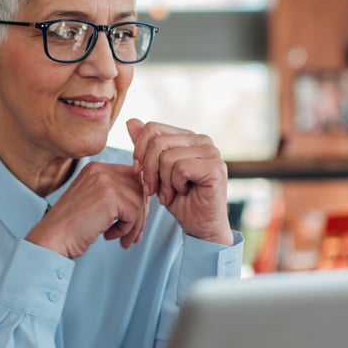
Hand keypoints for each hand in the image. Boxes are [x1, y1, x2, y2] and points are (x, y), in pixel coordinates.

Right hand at [26, 162, 147, 257]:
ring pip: (140, 202)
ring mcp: (106, 181)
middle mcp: (101, 170)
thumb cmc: (71, 227)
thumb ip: (114, 194)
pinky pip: (135, 213)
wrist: (52, 238)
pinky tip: (110, 236)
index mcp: (96, 168)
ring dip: (135, 225)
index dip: (136, 199)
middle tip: (132, 233)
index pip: (132, 177)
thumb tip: (145, 199)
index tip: (131, 219)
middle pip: (139, 188)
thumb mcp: (93, 201)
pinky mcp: (111, 197)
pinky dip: (127, 229)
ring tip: (122, 238)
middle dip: (140, 213)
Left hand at [127, 118, 231, 244]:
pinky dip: (176, 185)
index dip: (139, 152)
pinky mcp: (215, 167)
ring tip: (170, 193)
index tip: (139, 173)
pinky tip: (184, 192)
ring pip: (168, 157)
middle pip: (157, 142)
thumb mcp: (155, 172)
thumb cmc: (179, 200)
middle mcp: (202, 140)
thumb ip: (146, 147)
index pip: (152, 128)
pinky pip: (181, 168)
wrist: (199, 226)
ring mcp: (211, 152)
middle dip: (149, 170)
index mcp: (187, 137)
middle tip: (153, 189)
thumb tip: (131, 121)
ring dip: (163, 182)